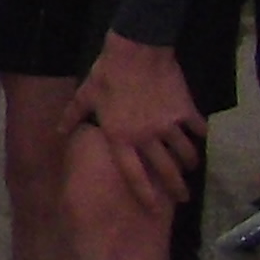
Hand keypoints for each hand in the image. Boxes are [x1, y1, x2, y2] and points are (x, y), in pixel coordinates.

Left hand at [74, 34, 204, 214]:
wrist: (137, 51)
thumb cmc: (107, 74)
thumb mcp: (85, 95)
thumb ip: (73, 117)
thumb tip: (58, 132)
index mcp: (120, 137)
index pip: (132, 173)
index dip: (143, 193)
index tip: (153, 208)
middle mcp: (146, 137)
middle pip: (164, 169)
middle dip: (175, 187)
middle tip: (183, 198)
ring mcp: (168, 125)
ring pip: (185, 152)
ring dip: (189, 162)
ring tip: (191, 168)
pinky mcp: (185, 111)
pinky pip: (197, 128)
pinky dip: (200, 134)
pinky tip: (201, 137)